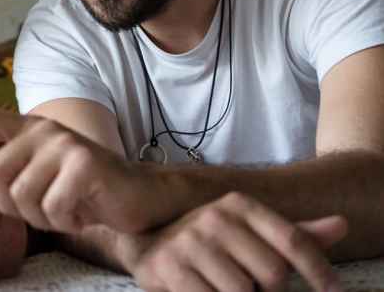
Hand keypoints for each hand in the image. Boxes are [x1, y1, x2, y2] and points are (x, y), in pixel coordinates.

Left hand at [0, 108, 154, 234]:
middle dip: (9, 206)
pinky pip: (51, 205)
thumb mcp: (39, 181)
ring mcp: (65, 143)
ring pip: (20, 195)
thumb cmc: (84, 192)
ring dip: (39, 218)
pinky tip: (79, 214)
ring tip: (62, 211)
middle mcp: (44, 129)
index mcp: (29, 128)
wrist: (138, 196)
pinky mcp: (85, 163)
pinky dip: (62, 222)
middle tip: (37, 211)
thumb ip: (8, 179)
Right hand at [128, 192, 347, 291]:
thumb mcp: (249, 231)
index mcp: (239, 205)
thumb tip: (341, 225)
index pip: (292, 240)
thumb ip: (293, 233)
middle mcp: (215, 216)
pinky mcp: (170, 266)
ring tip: (225, 288)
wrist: (146, 243)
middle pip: (272, 272)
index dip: (319, 270)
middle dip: (269, 291)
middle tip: (253, 287)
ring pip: (242, 291)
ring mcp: (190, 241)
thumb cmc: (208, 242)